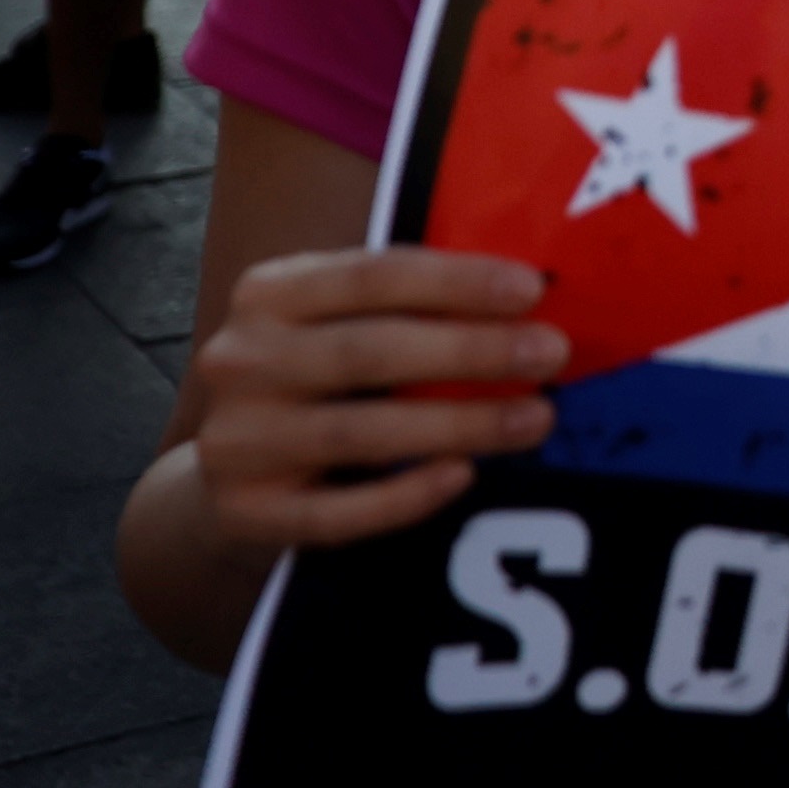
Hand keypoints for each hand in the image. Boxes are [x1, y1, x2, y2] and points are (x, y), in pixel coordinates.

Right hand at [178, 247, 563, 554]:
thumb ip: (417, 300)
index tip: (532, 290)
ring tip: (536, 418)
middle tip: (552, 354)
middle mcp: (241, 361)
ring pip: (360, 433)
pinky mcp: (246, 512)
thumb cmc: (322, 367)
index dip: (456, 281)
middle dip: (471, 351)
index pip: (372, 275)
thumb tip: (531, 297)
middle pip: (369, 352)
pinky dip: (404, 495)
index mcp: (270, 292)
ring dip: (460, 425)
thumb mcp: (345, 315)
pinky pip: (336, 513)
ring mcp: (236, 440)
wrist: (238, 457)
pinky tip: (462, 474)